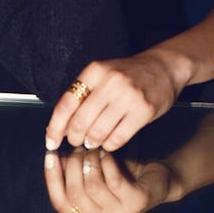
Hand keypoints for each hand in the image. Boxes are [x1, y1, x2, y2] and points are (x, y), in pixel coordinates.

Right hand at [44, 147, 171, 212]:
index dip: (52, 177)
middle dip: (74, 164)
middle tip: (80, 146)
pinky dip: (107, 162)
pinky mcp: (135, 205)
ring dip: (91, 161)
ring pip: (93, 186)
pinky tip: (108, 153)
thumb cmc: (119, 175)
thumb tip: (51, 152)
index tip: (51, 152)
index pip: (60, 204)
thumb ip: (72, 170)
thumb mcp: (92, 174)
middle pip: (75, 193)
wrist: (156, 179)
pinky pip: (113, 181)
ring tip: (95, 149)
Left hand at [45, 52, 182, 152]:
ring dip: (92, 142)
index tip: (50, 141)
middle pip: (80, 121)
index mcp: (95, 71)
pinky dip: (110, 145)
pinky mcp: (143, 110)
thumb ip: (83, 96)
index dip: (55, 127)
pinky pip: (118, 138)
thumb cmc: (129, 74)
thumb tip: (61, 127)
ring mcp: (128, 96)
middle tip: (77, 141)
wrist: (163, 67)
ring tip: (94, 140)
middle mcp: (110, 81)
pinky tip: (110, 141)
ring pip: (98, 132)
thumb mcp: (103, 75)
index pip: (66, 104)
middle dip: (75, 138)